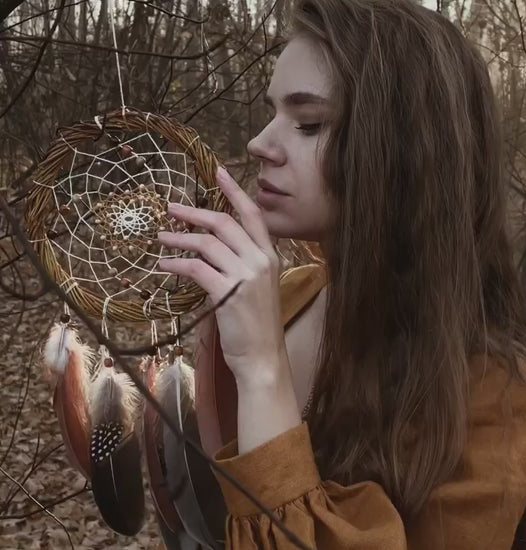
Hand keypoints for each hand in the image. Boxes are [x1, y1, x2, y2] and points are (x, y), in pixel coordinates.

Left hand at [157, 167, 286, 385]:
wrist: (263, 358)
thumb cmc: (257, 325)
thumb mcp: (257, 288)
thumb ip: (241, 265)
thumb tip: (209, 249)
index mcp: (270, 256)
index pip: (253, 215)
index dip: (235, 192)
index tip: (219, 172)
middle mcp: (261, 261)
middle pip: (225, 223)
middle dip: (195, 212)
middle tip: (171, 208)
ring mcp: (247, 276)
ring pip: (207, 243)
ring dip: (179, 238)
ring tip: (161, 236)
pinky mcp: (229, 293)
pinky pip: (196, 268)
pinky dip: (176, 263)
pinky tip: (163, 264)